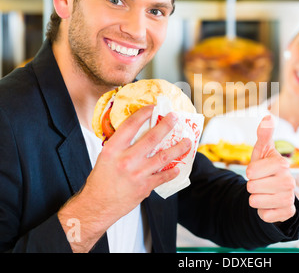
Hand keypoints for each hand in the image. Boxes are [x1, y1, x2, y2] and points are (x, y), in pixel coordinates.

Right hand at [58, 105, 190, 251]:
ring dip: (178, 148)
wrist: (97, 205)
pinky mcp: (145, 187)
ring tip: (188, 142)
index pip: (131, 125)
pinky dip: (172, 171)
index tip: (153, 107)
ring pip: (164, 157)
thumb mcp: (105, 158)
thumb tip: (137, 133)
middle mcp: (126, 160)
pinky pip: (163, 176)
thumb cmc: (100, 181)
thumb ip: (120, 146)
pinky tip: (178, 167)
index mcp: (113, 149)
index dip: (144, 113)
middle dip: (166, 125)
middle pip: (152, 138)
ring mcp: (137, 174)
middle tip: (175, 118)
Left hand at [246, 115, 295, 222]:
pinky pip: (263, 215)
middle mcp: (289, 181)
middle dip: (252, 186)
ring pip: (255, 202)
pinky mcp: (287, 213)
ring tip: (265, 194)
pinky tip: (270, 205)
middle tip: (262, 184)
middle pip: (252, 187)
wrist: (275, 192)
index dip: (250, 172)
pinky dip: (262, 212)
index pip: (251, 171)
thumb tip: (268, 116)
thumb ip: (264, 135)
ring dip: (256, 199)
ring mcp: (290, 198)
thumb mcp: (262, 152)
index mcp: (282, 164)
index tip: (258, 172)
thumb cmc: (266, 169)